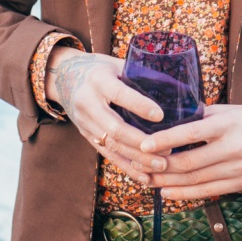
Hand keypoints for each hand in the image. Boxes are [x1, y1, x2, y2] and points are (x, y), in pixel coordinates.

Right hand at [46, 47, 167, 184]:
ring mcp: (85, 122)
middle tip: (167, 151)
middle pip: (114, 128)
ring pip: (111, 146)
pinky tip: (145, 177)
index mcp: (98, 79)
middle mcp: (88, 102)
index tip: (160, 115)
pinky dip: (126, 167)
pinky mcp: (86, 136)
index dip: (139, 105)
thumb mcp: (116, 63)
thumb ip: (139, 74)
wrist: (64, 76)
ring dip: (137, 159)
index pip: (119, 94)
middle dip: (141, 143)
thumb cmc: (99, 68)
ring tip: (161, 166)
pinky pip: (107, 155)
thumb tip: (177, 85)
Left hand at [131, 104, 241, 200]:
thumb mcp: (227, 110)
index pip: (191, 133)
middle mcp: (231, 148)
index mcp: (226, 125)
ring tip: (146, 179)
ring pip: (195, 180)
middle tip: (138, 164)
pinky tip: (166, 191)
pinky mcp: (240, 184)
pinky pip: (207, 192)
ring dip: (168, 181)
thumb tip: (168, 118)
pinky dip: (184, 194)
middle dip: (160, 165)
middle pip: (189, 162)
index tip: (145, 143)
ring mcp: (236, 169)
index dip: (166, 139)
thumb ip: (201, 116)